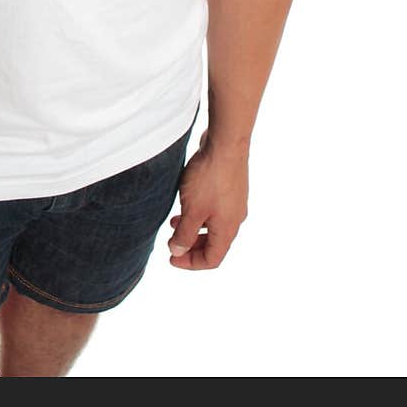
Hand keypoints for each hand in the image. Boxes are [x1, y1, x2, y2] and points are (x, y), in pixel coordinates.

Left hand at [166, 127, 248, 269]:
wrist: (226, 143)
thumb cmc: (209, 178)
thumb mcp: (192, 210)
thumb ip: (184, 234)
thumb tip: (178, 251)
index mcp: (227, 229)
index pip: (212, 259)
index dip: (191, 263)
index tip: (172, 258)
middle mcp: (234, 218)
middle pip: (213, 243)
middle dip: (191, 246)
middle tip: (172, 244)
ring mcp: (234, 201)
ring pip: (213, 224)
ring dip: (193, 228)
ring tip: (173, 223)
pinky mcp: (229, 186)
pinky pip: (214, 208)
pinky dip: (199, 213)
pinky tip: (185, 202)